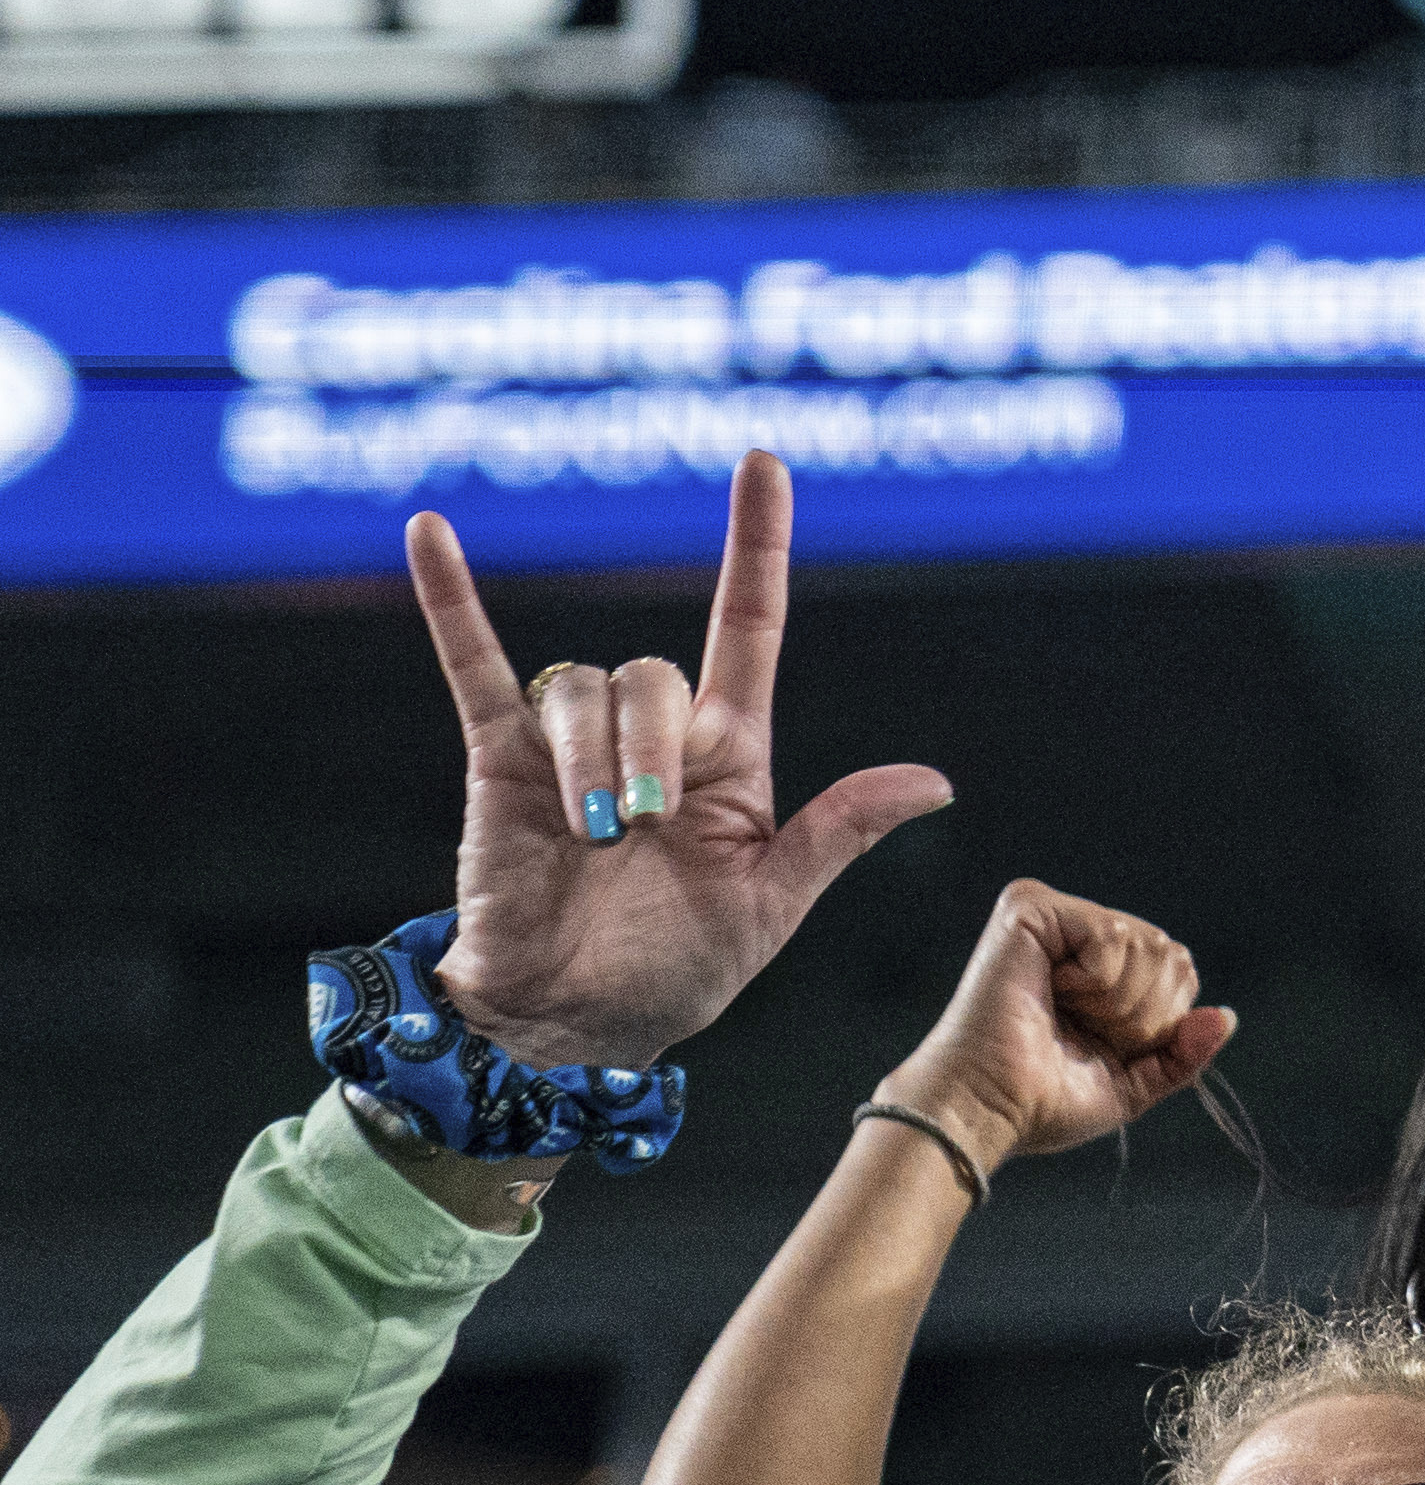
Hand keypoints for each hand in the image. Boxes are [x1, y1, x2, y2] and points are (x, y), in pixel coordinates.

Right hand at [402, 458, 949, 1073]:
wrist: (573, 1022)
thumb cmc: (678, 971)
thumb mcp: (772, 907)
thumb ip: (838, 832)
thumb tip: (935, 782)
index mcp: (730, 761)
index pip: (748, 629)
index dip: (756, 546)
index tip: (763, 462)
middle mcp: (654, 737)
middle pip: (654, 675)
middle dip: (648, 750)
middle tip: (641, 832)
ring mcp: (573, 744)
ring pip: (583, 688)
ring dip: (590, 759)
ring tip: (593, 836)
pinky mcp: (499, 759)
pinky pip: (476, 663)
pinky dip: (452, 603)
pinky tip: (429, 533)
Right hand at [874, 881, 1234, 1174]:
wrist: (991, 1108)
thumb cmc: (1046, 1100)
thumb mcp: (1132, 1082)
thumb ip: (1181, 1052)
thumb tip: (1226, 1017)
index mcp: (1099, 968)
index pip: (1179, 970)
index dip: (1159, 1020)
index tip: (1102, 1044)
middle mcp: (1075, 932)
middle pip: (1171, 954)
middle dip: (1143, 1013)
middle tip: (1081, 1031)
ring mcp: (1052, 916)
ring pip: (1148, 944)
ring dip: (1118, 1002)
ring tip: (1064, 1014)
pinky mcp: (1029, 908)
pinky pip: (1113, 932)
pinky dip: (1096, 981)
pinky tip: (1051, 992)